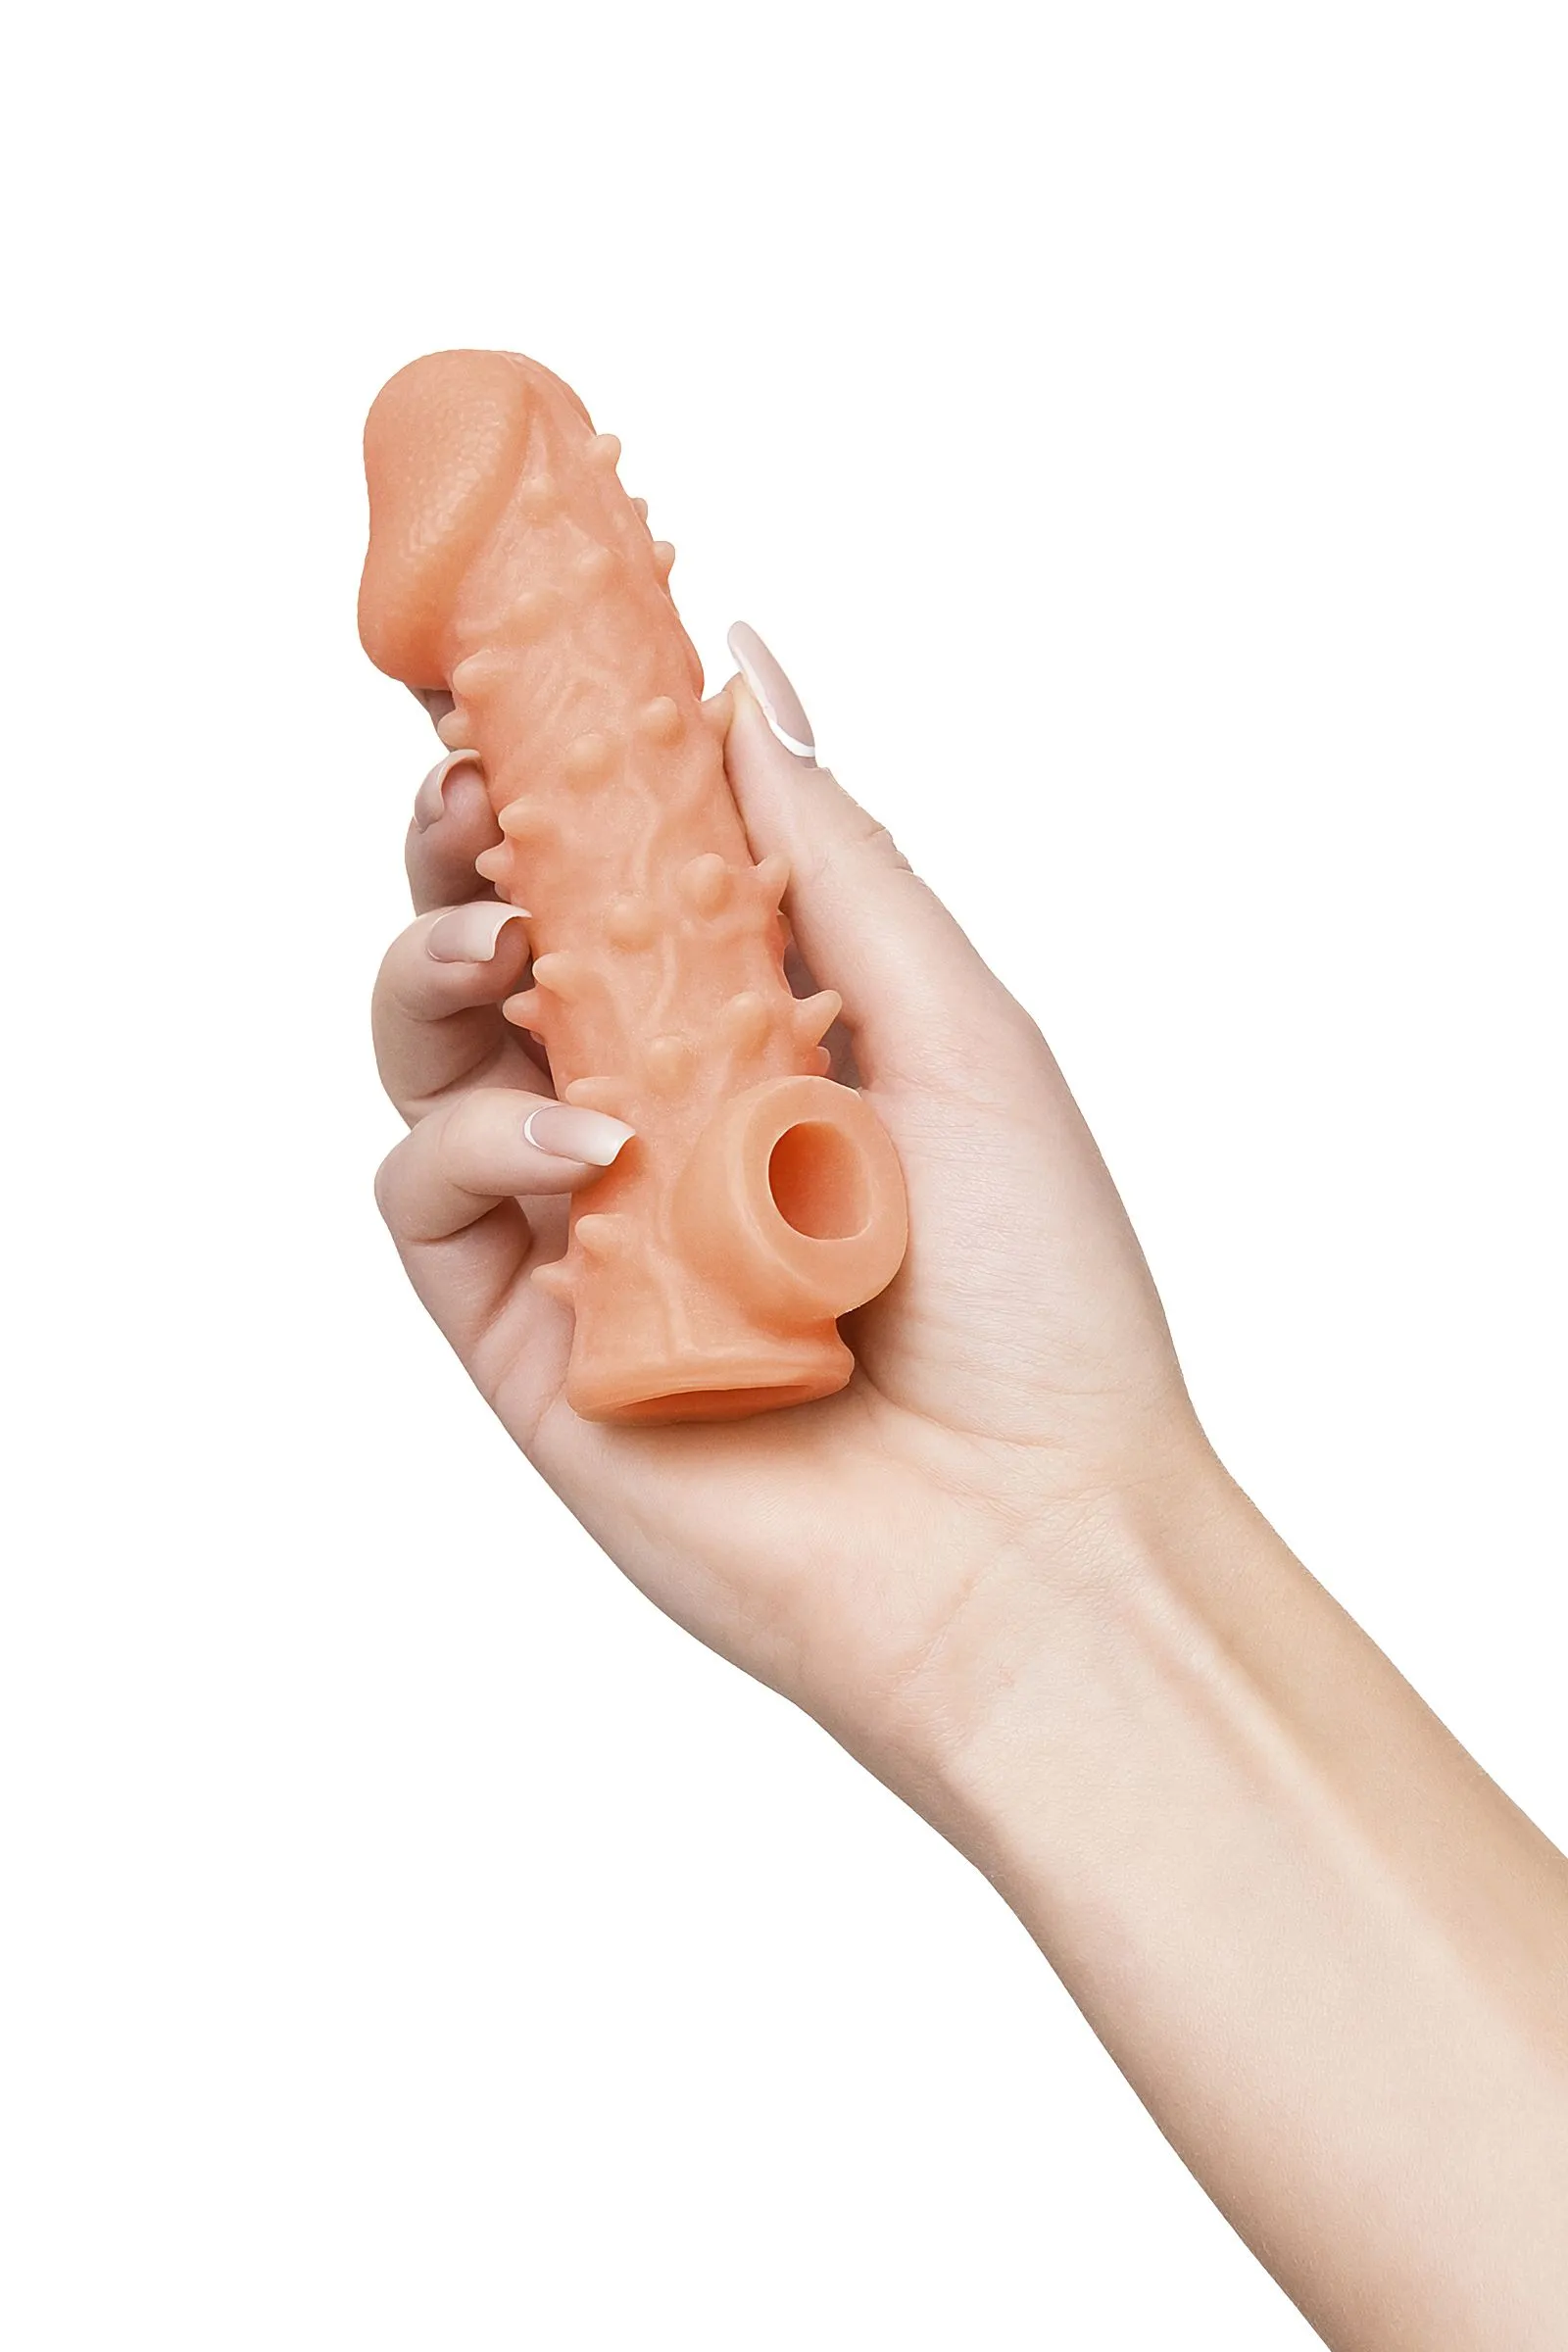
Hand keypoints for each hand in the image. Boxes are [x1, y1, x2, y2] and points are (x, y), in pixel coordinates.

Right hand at [371, 634, 1208, 1801]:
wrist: (1032, 1546)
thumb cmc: (1038, 1296)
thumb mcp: (958, 1027)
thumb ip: (829, 855)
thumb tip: (745, 670)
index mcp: (762, 1034)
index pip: (621, 876)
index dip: (553, 774)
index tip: (511, 674)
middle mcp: (658, 1117)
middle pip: (499, 949)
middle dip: (462, 850)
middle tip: (467, 789)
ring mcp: (581, 1226)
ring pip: (430, 1056)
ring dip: (435, 965)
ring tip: (502, 939)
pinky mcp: (522, 1337)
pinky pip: (428, 1197)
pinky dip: (475, 1138)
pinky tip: (579, 1138)